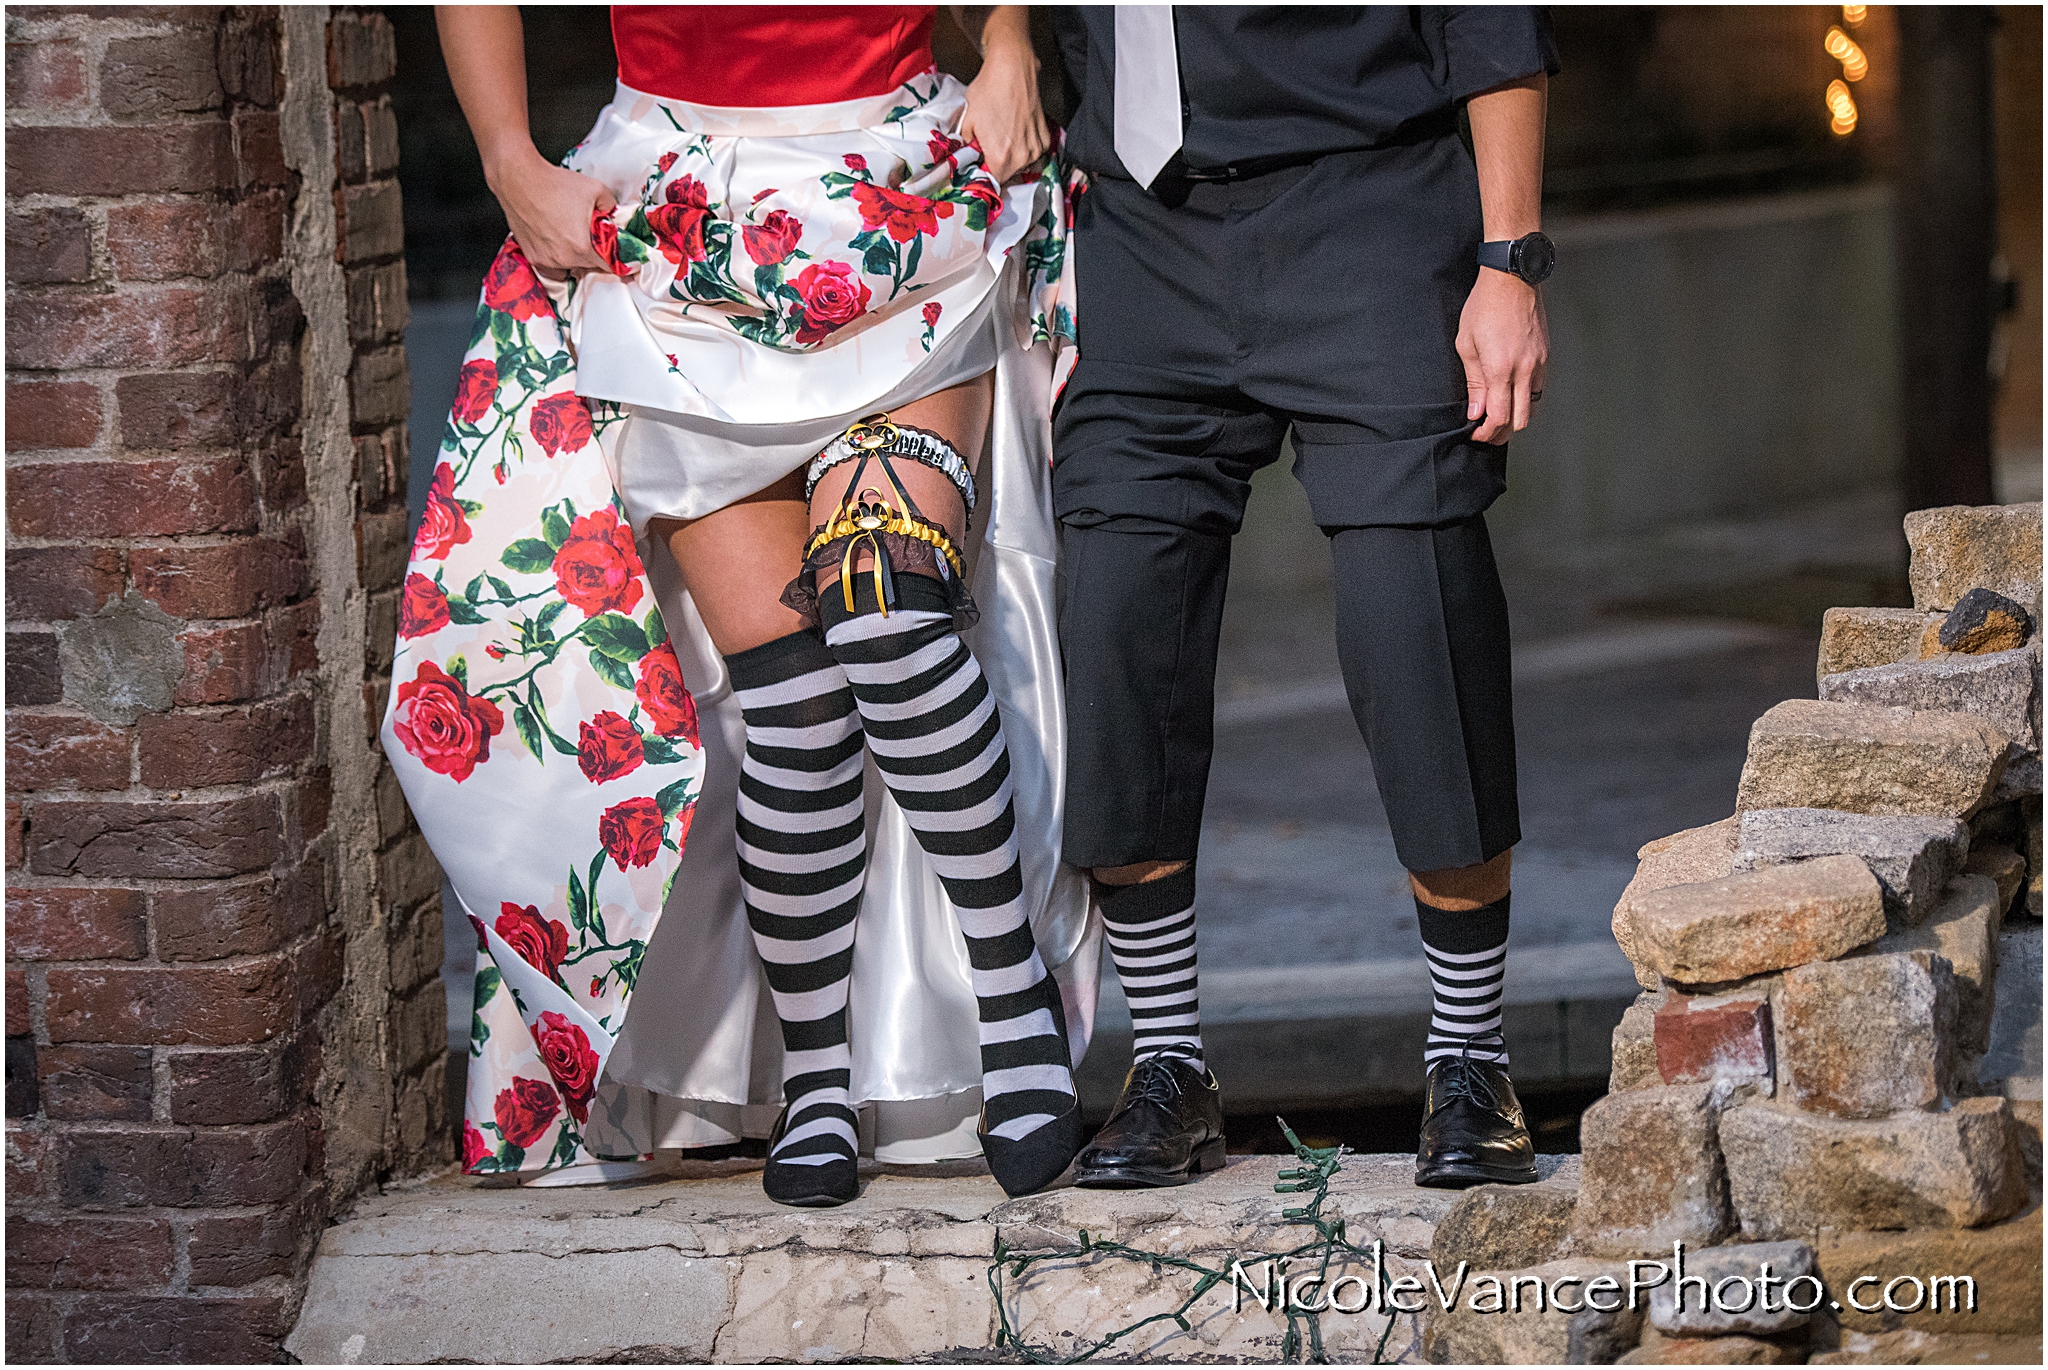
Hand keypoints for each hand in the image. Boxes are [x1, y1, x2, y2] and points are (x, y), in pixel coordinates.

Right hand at [486, 145, 615, 274]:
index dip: (618, 263)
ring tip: (575, 243)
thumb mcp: (595, 190)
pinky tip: (559, 245)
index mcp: (582, 247)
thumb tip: (615, 216)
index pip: (609, 266)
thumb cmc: (554, 184)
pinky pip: (551, 267)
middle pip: (590, 269)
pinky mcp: (532, 257)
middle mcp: (563, 258)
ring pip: (570, 270)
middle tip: (595, 243)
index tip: (621, 262)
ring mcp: (546, 260)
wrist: (519, 179)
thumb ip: (611, 207)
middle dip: (596, 258)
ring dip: (576, 261)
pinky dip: (557, 260)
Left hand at [959, 27, 1048, 181]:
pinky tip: (1014, 132)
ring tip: (1002, 138)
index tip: (978, 169)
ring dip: (1011, 157)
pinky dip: (1023, 146)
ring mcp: (1035, 148)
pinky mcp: (1044, 137)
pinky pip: (1032, 151)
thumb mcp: (968, 122)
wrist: (1012, 69)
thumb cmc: (989, 91)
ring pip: (1020, 164)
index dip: (983, 176)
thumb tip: (970, 154)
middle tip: (987, 151)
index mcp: (1001, 158)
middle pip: (1007, 175)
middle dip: (996, 166)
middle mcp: (1022, 157)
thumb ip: (969, 145)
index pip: (991, 182)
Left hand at [1456, 268, 1548, 443]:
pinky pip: (1538, 387)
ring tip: (1498, 415)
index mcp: (1501, 369)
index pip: (1498, 418)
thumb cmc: (1483, 307)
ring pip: (1532, 406)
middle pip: (1520, 420)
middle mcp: (1524, 370)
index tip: (1476, 434)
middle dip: (1502, 432)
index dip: (1486, 433)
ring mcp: (1539, 363)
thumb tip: (1476, 412)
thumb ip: (1474, 383)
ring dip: (1515, 416)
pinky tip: (1511, 394)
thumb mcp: (1467, 345)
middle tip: (1486, 432)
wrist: (1512, 279)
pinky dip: (1525, 398)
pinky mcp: (1545, 355)